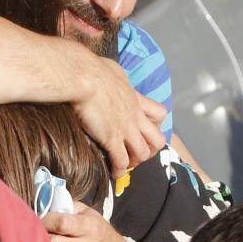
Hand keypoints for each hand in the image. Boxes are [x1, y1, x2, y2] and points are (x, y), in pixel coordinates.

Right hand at [72, 56, 165, 176]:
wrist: (84, 77)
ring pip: (143, 153)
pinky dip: (119, 170)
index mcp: (136, 99)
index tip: (144, 128)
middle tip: (138, 151)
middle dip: (151, 148)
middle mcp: (135, 116)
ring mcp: (125, 129)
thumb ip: (117, 78)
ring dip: (137, 161)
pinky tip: (113, 173)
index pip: (159, 113)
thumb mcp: (113, 70)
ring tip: (126, 164)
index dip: (156, 123)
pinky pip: (122, 161)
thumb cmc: (93, 69)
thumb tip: (112, 76)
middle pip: (158, 139)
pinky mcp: (112, 139)